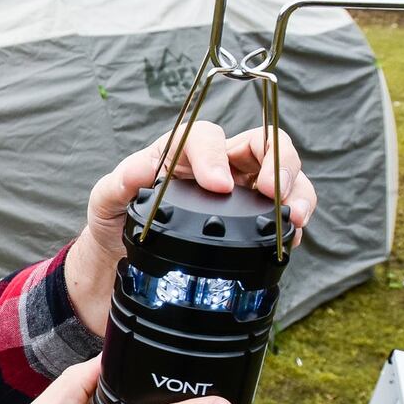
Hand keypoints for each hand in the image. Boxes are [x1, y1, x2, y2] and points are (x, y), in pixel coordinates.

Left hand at [66, 122, 317, 334]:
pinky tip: (291, 238)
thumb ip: (119, 183)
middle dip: (276, 161)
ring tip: (295, 216)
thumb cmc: (115, 223)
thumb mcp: (106, 202)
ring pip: (283, 176)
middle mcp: (218, 167)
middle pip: (261, 144)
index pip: (207, 136)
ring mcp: (241, 195)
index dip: (215, 155)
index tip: (217, 185)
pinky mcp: (252, 225)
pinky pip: (284, 215)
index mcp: (182, 153)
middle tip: (273, 192)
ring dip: (297, 190)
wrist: (122, 267)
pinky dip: (293, 224)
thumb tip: (139, 169)